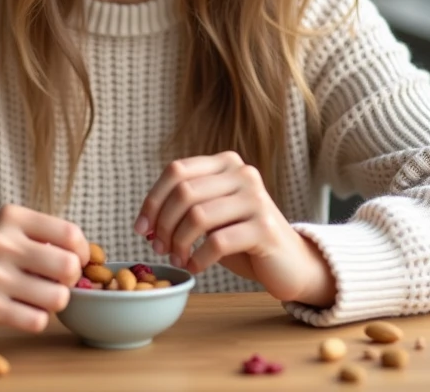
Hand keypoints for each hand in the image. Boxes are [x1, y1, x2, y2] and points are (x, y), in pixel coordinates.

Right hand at [0, 204, 88, 335]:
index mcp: (11, 218)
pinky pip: (38, 320)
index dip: (82, 253)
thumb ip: (48, 239)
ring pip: (58, 297)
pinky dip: (37, 320)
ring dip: (54, 302)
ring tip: (38, 297)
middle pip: (68, 266)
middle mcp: (0, 242)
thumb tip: (90, 258)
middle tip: (57, 282)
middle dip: (70, 280)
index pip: (70, 234)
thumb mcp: (12, 234)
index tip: (75, 261)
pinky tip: (22, 311)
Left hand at [134, 151, 335, 306]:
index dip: (152, 200)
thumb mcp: (212, 215)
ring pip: (198, 216)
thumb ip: (184, 208)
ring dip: (178, 242)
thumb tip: (144, 223)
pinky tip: (195, 267)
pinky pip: (217, 242)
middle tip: (158, 248)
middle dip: (163, 224)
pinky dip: (198, 258)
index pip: (176, 170)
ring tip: (177, 258)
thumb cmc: (242, 239)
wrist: (288, 263)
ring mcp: (256, 199)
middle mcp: (243, 174)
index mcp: (226, 163)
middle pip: (184, 192)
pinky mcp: (264, 228)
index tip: (141, 228)